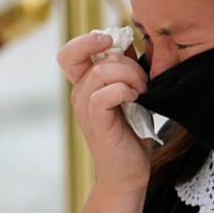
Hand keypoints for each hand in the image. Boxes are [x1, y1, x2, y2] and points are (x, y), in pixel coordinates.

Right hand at [56, 32, 151, 191]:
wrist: (129, 173)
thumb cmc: (131, 134)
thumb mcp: (132, 95)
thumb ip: (128, 70)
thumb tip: (131, 42)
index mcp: (85, 85)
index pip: (69, 52)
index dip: (88, 40)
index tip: (114, 42)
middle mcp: (80, 94)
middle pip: (94, 56)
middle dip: (127, 61)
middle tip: (144, 81)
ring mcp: (85, 109)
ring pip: (102, 72)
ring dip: (130, 76)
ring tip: (142, 92)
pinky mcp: (96, 123)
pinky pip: (104, 95)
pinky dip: (124, 91)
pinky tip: (136, 100)